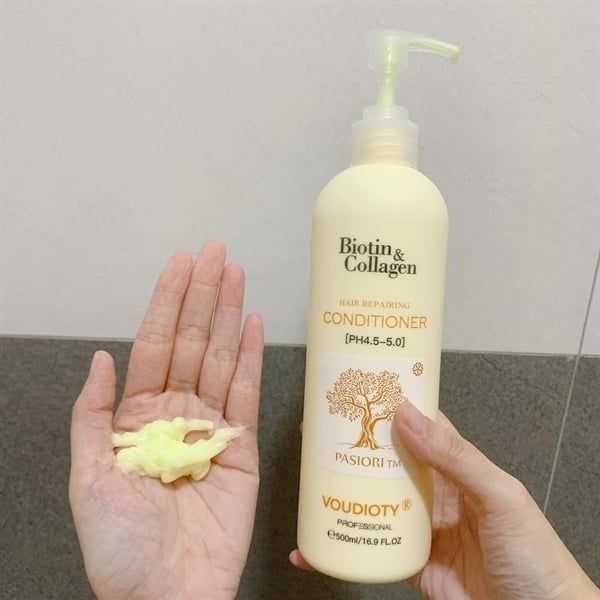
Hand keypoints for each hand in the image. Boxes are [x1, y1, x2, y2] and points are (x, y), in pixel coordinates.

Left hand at [70, 242, 263, 599]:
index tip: (182, 264)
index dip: (168, 302)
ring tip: (236, 275)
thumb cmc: (121, 549)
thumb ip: (92, 415)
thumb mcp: (88, 479)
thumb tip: (101, 358)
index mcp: (137, 418)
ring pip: (222, 358)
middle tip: (217, 254)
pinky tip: (253, 325)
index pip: (155, 344)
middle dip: (203, 295)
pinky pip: (248, 394)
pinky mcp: (242, 448)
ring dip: (229, 315)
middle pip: (192, 342)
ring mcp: (211, 428)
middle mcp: (176, 415)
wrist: (167, 598)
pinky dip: (252, 358)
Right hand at [291, 402, 597, 599]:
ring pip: (372, 497)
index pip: (418, 425)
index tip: (359, 388)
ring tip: (311, 477)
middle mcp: (433, 492)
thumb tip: (410, 417)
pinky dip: (340, 544)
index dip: (389, 405)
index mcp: (457, 468)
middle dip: (354, 443)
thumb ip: (458, 458)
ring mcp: (418, 525)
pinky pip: (369, 545)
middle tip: (319, 431)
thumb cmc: (536, 558)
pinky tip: (317, 541)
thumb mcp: (501, 497)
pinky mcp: (407, 560)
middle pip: (386, 459)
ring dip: (341, 489)